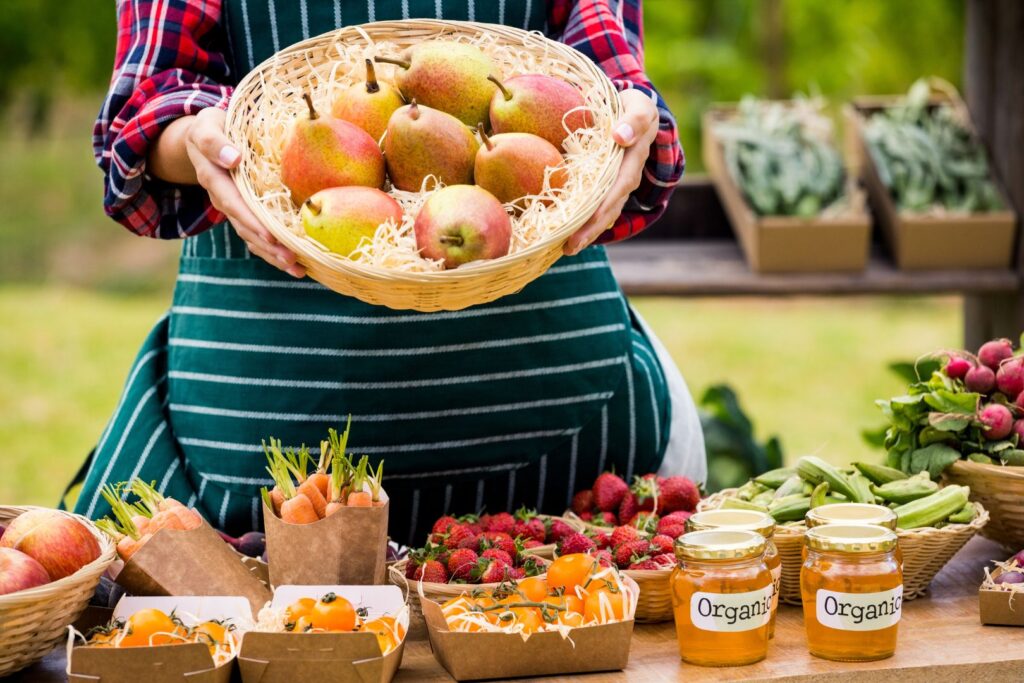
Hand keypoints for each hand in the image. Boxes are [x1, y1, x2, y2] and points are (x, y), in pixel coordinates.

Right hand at [184, 108, 305, 276]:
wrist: (209, 136)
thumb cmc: (213, 127)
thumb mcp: (206, 126)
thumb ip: (214, 141)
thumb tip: (232, 158)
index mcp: (214, 179)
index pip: (234, 203)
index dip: (251, 221)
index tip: (270, 235)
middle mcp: (224, 199)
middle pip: (246, 228)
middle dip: (268, 246)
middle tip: (292, 259)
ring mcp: (235, 209)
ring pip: (253, 237)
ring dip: (274, 255)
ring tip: (298, 268)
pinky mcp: (246, 213)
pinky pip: (258, 236)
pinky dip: (274, 251)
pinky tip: (296, 264)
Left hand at [563, 88, 659, 254]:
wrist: (634, 115)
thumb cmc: (631, 108)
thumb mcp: (638, 106)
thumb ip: (634, 120)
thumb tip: (620, 136)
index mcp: (635, 157)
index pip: (622, 182)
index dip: (607, 200)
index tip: (591, 219)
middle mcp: (628, 176)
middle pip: (611, 206)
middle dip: (592, 227)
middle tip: (571, 245)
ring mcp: (619, 186)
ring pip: (605, 213)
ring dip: (587, 232)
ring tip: (568, 248)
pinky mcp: (607, 190)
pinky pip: (597, 209)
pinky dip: (584, 224)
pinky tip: (566, 237)